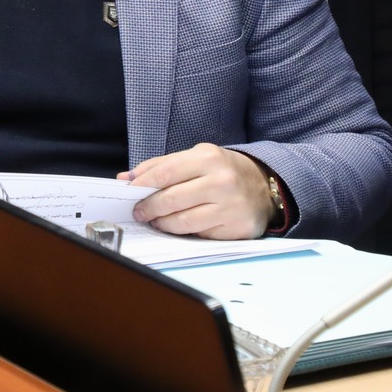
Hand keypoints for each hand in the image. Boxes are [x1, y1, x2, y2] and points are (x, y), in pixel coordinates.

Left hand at [118, 144, 274, 238]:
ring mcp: (232, 207)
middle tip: (138, 212)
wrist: (264, 186)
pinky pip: (201, 234)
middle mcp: (222, 182)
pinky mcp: (238, 228)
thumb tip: (127, 179)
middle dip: (149, 208)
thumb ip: (160, 166)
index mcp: (208, 158)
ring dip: (163, 223)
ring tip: (156, 220)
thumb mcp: (195, 157)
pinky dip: (186, 232)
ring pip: (183, 222)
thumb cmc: (222, 170)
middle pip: (171, 199)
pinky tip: (181, 226)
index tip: (127, 193)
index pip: (165, 173)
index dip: (141, 185)